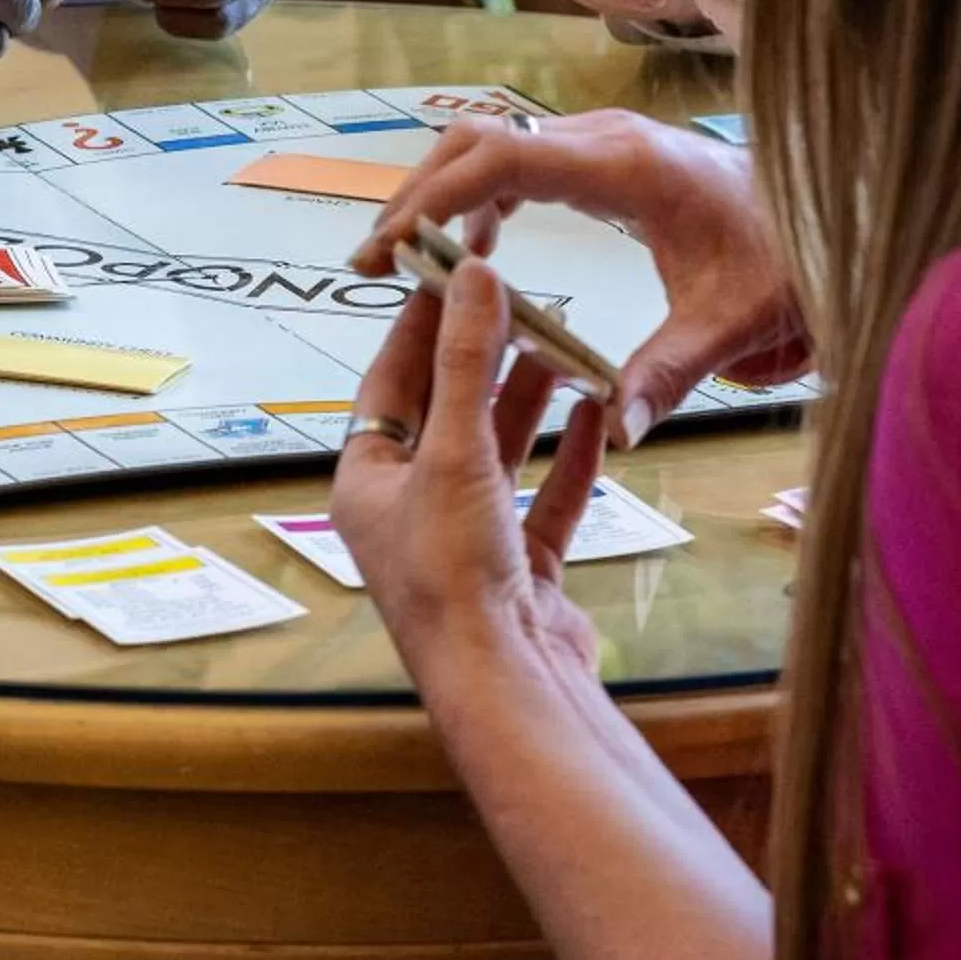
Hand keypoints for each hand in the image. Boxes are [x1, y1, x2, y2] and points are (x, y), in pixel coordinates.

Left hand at [332, 261, 604, 679]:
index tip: (453, 274)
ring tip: (563, 346)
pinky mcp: (521, 570)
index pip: (391, 382)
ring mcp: (468, 541)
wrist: (508, 685)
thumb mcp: (456, 452)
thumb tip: (472, 278)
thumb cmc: (456, 579)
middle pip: (448, 413)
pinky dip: (568, 456)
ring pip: (499, 452)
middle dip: (485, 358)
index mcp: (368, 484)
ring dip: (531, 401)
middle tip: (521, 301)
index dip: (421, 325)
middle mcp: (410, 511)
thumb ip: (467, 362)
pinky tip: (592, 413)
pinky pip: (546, 498)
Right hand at [352, 110, 805, 441]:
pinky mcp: (607, 157)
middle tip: (372, 259)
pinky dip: (479, 194)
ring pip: (491, 142)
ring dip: (440, 191)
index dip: (433, 198)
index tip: (389, 245)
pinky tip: (476, 252)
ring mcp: (604, 141)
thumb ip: (671, 371)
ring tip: (404, 259)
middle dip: (416, 192)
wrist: (841, 212)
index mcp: (626, 166)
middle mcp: (605, 139)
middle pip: (476, 138)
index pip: (499, 159)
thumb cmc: (790, 260)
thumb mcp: (733, 321)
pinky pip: (520, 159)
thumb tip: (617, 429)